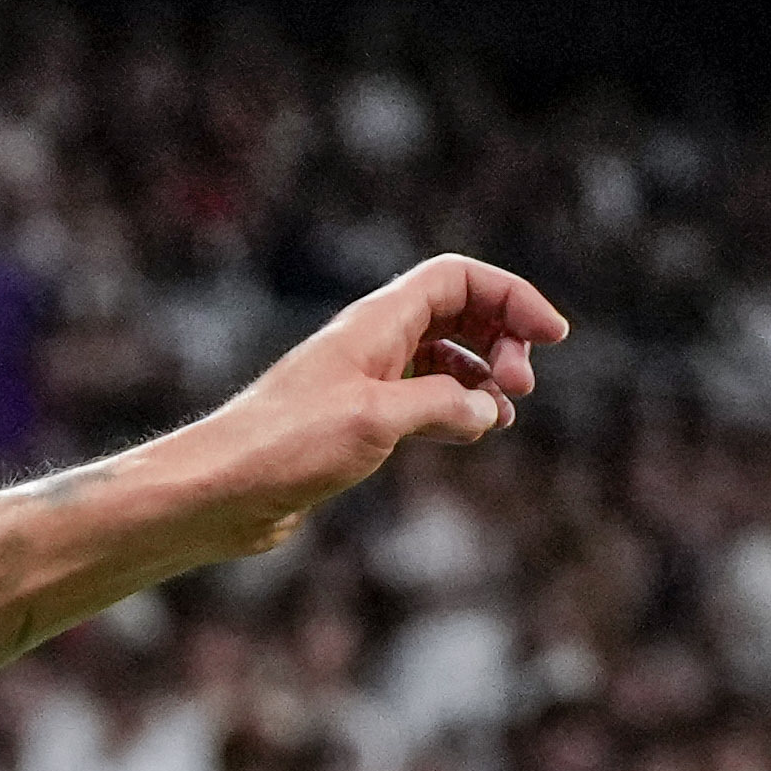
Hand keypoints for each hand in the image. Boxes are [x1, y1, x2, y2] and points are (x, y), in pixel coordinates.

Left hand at [170, 250, 569, 553]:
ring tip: (504, 415)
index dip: (510, 296)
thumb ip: (441, 406)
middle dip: (502, 339)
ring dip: (483, 377)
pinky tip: (472, 432)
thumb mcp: (375, 420)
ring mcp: (364, 381)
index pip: (458, 279)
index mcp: (376, 323)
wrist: (218, 492)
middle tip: (521, 387)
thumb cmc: (284, 446)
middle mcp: (372, 342)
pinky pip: (422, 398)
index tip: (552, 337)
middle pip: (458, 312)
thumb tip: (487, 410)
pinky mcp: (356, 422)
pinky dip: (455, 407)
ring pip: (443, 357)